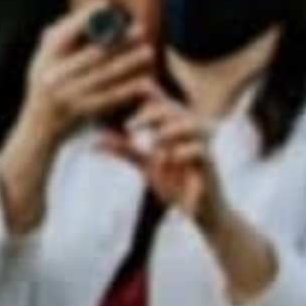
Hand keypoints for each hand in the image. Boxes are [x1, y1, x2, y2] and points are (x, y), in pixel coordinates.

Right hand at [16, 5, 153, 157]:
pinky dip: (129, 89)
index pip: (66, 33)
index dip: (85, 17)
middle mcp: (55, 77)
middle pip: (92, 55)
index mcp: (45, 60)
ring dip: (129, 63)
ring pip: (105, 76)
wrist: (39, 128)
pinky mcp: (83, 112)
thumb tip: (86, 13)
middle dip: (118, 41)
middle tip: (140, 29)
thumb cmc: (45, 85)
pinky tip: (146, 80)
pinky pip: (111, 98)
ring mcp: (69, 96)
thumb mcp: (42, 60)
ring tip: (148, 51)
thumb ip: (59, 36)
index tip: (107, 4)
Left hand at [126, 95, 279, 303]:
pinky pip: (200, 150)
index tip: (120, 97)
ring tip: (153, 141)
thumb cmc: (175, 184)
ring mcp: (202, 145)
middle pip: (173, 109)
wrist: (198, 211)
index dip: (145, 93)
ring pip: (191, 124)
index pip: (160, 103)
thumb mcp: (146, 165)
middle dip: (151, 114)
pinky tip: (170, 159)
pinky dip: (183, 152)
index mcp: (174, 127)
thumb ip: (126, 151)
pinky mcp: (210, 163)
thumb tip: (95, 142)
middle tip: (129, 127)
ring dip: (170, 130)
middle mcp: (190, 131)